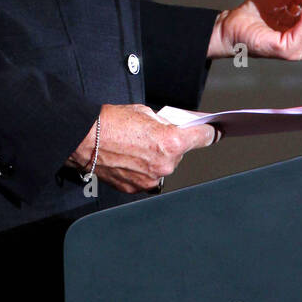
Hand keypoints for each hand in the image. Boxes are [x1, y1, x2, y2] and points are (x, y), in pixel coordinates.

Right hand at [66, 103, 218, 193]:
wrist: (85, 140)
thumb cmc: (111, 123)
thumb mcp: (145, 112)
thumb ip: (165, 123)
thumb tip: (173, 128)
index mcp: (171, 142)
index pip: (203, 137)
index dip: (210, 132)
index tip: (216, 132)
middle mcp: (165, 165)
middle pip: (180, 153)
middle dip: (172, 143)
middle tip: (154, 134)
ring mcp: (151, 179)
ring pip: (164, 166)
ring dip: (157, 157)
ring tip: (137, 146)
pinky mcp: (138, 188)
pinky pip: (149, 176)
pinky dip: (144, 168)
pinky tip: (130, 157)